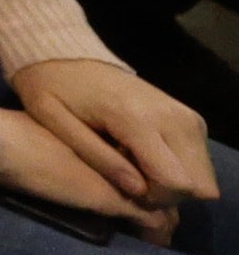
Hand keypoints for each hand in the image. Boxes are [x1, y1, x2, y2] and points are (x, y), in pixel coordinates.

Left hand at [9, 56, 214, 234]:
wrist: (66, 55)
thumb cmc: (51, 90)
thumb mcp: (57, 124)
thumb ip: (100, 158)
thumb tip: (139, 190)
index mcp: (137, 118)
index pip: (176, 182)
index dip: (154, 198)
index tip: (125, 190)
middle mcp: (172, 116)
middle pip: (198, 182)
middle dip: (167, 194)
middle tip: (131, 182)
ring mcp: (186, 115)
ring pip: (203, 174)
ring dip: (173, 181)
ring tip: (134, 166)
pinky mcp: (190, 117)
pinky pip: (198, 160)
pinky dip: (177, 167)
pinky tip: (143, 155)